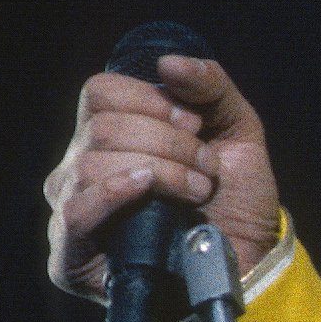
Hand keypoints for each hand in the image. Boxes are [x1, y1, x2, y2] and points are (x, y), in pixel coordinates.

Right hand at [44, 55, 283, 300]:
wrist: (249, 260)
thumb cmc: (236, 198)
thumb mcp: (236, 130)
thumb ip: (210, 86)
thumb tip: (168, 61)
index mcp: (108, 136)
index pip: (99, 93)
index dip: (150, 101)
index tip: (195, 125)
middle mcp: (80, 168)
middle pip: (102, 127)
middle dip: (169, 143)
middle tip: (207, 169)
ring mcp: (72, 209)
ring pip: (92, 163)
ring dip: (161, 171)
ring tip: (198, 191)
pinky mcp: (71, 254)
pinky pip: (75, 209)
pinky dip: (112, 191)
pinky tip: (143, 187)